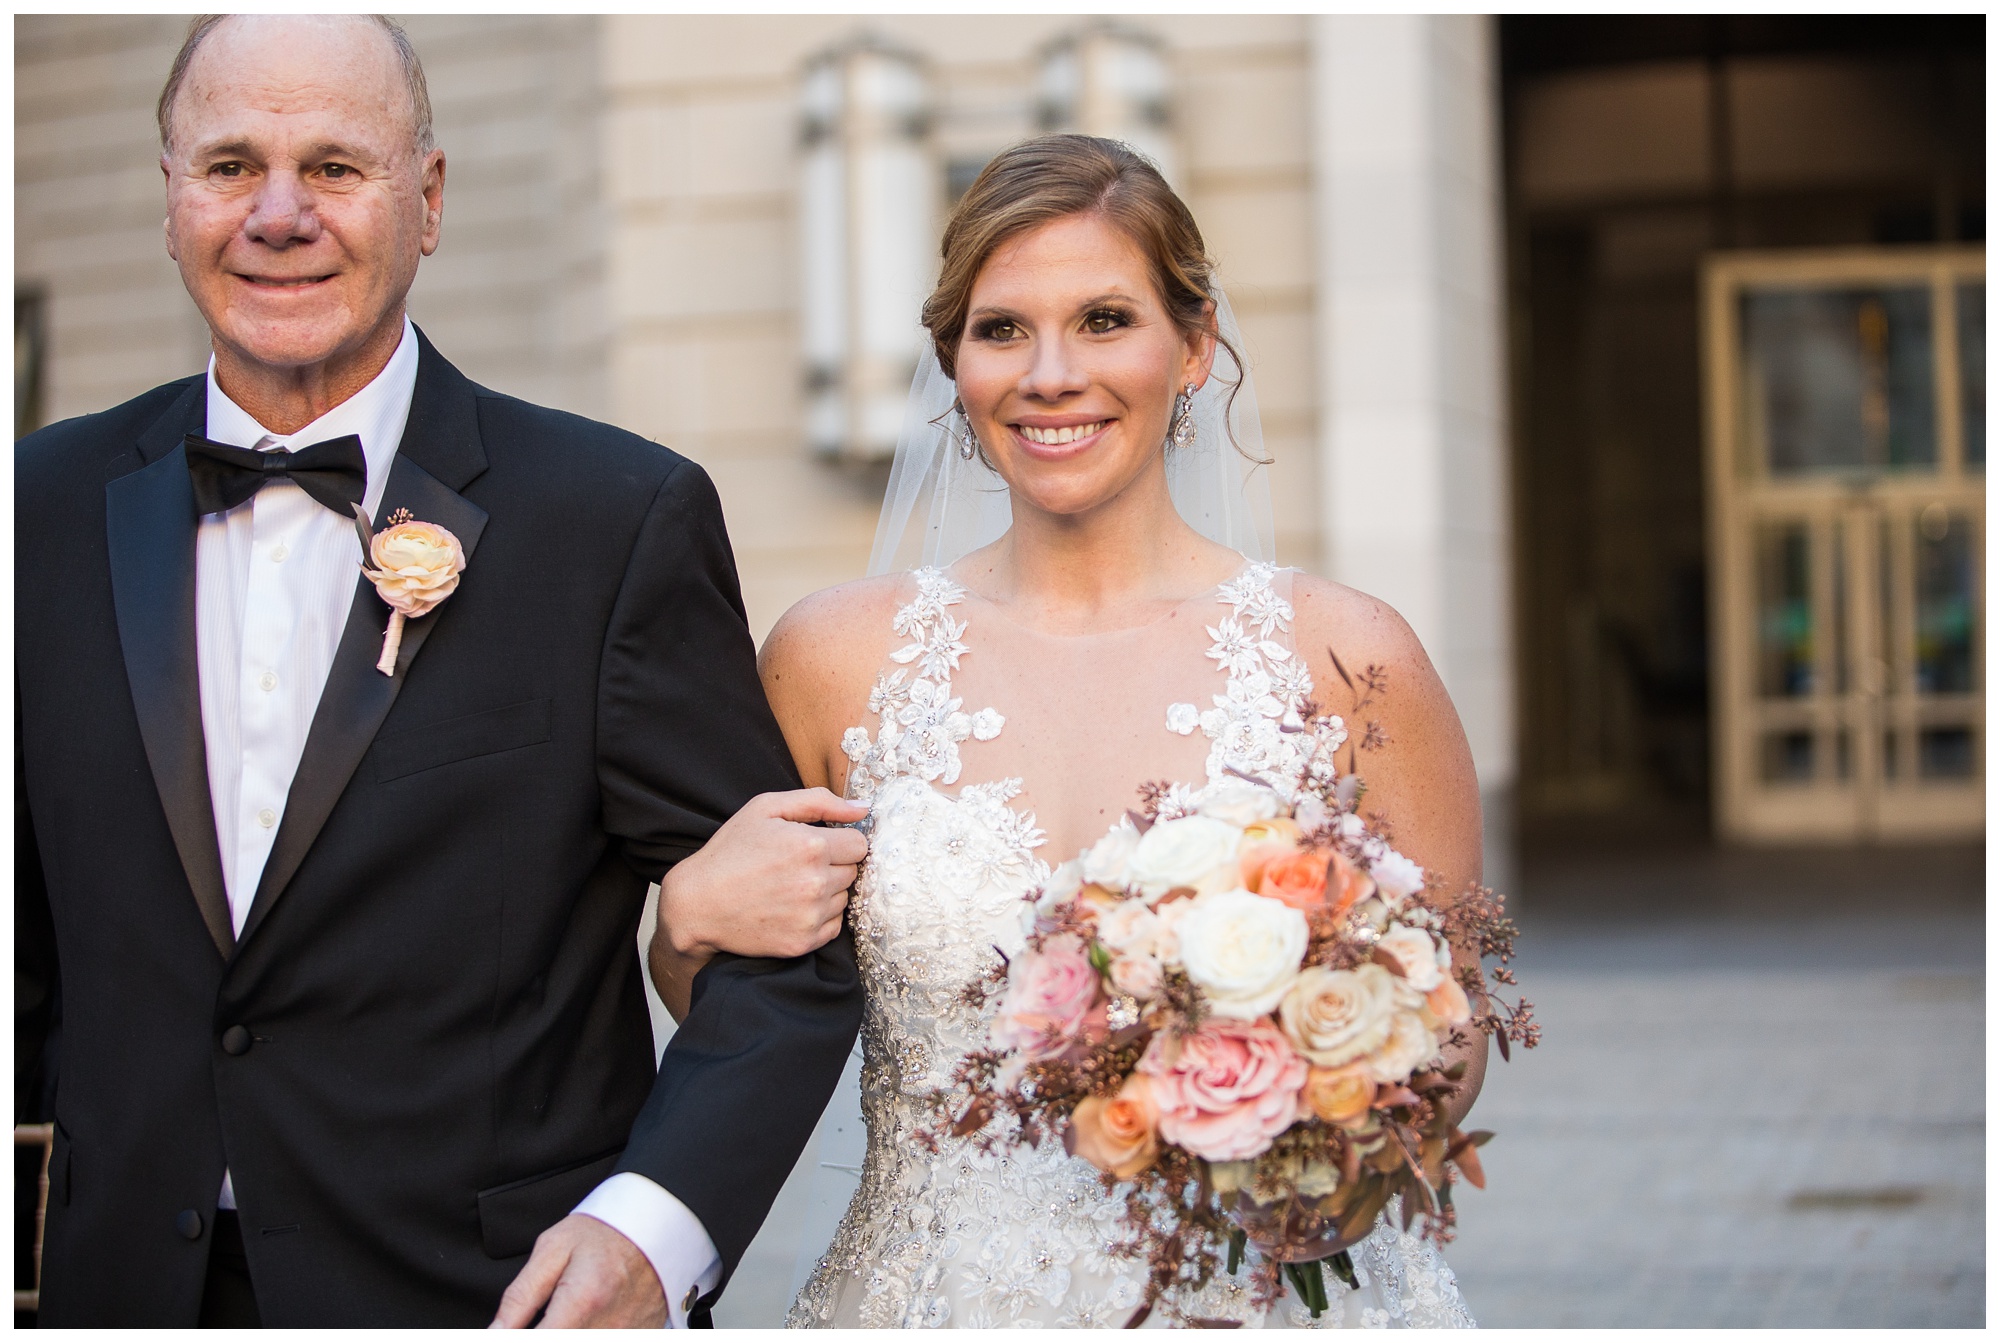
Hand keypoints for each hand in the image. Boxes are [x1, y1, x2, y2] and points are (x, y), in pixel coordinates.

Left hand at [490, 1214, 665, 1327]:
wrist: (657, 1222)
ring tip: (565, 1313)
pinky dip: (591, 1330)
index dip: (519, 1338)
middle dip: (548, 1329)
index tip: (513, 1331)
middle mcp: (610, 1327)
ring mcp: (629, 1335)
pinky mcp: (643, 1336)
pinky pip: (609, 1340)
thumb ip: (520, 1297)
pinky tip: (587, 1318)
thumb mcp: (552, 1250)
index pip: (541, 1341)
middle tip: (545, 1314)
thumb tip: (495, 1332)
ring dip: (567, 1329)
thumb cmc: (605, 1231)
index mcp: (582, 1302)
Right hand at [659, 787, 868, 960]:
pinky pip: (834, 926)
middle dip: (833, 865)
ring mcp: (811, 916)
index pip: (860, 844)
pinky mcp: (804, 942)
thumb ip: (819, 801)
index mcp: (811, 846)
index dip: (840, 841)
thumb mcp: (766, 809)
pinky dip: (819, 917)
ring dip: (826, 891)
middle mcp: (816, 883)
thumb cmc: (730, 852)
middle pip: (853, 871)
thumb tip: (862, 808)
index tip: (819, 844)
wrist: (697, 904)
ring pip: (844, 898)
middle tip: (798, 865)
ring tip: (790, 887)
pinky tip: (791, 907)